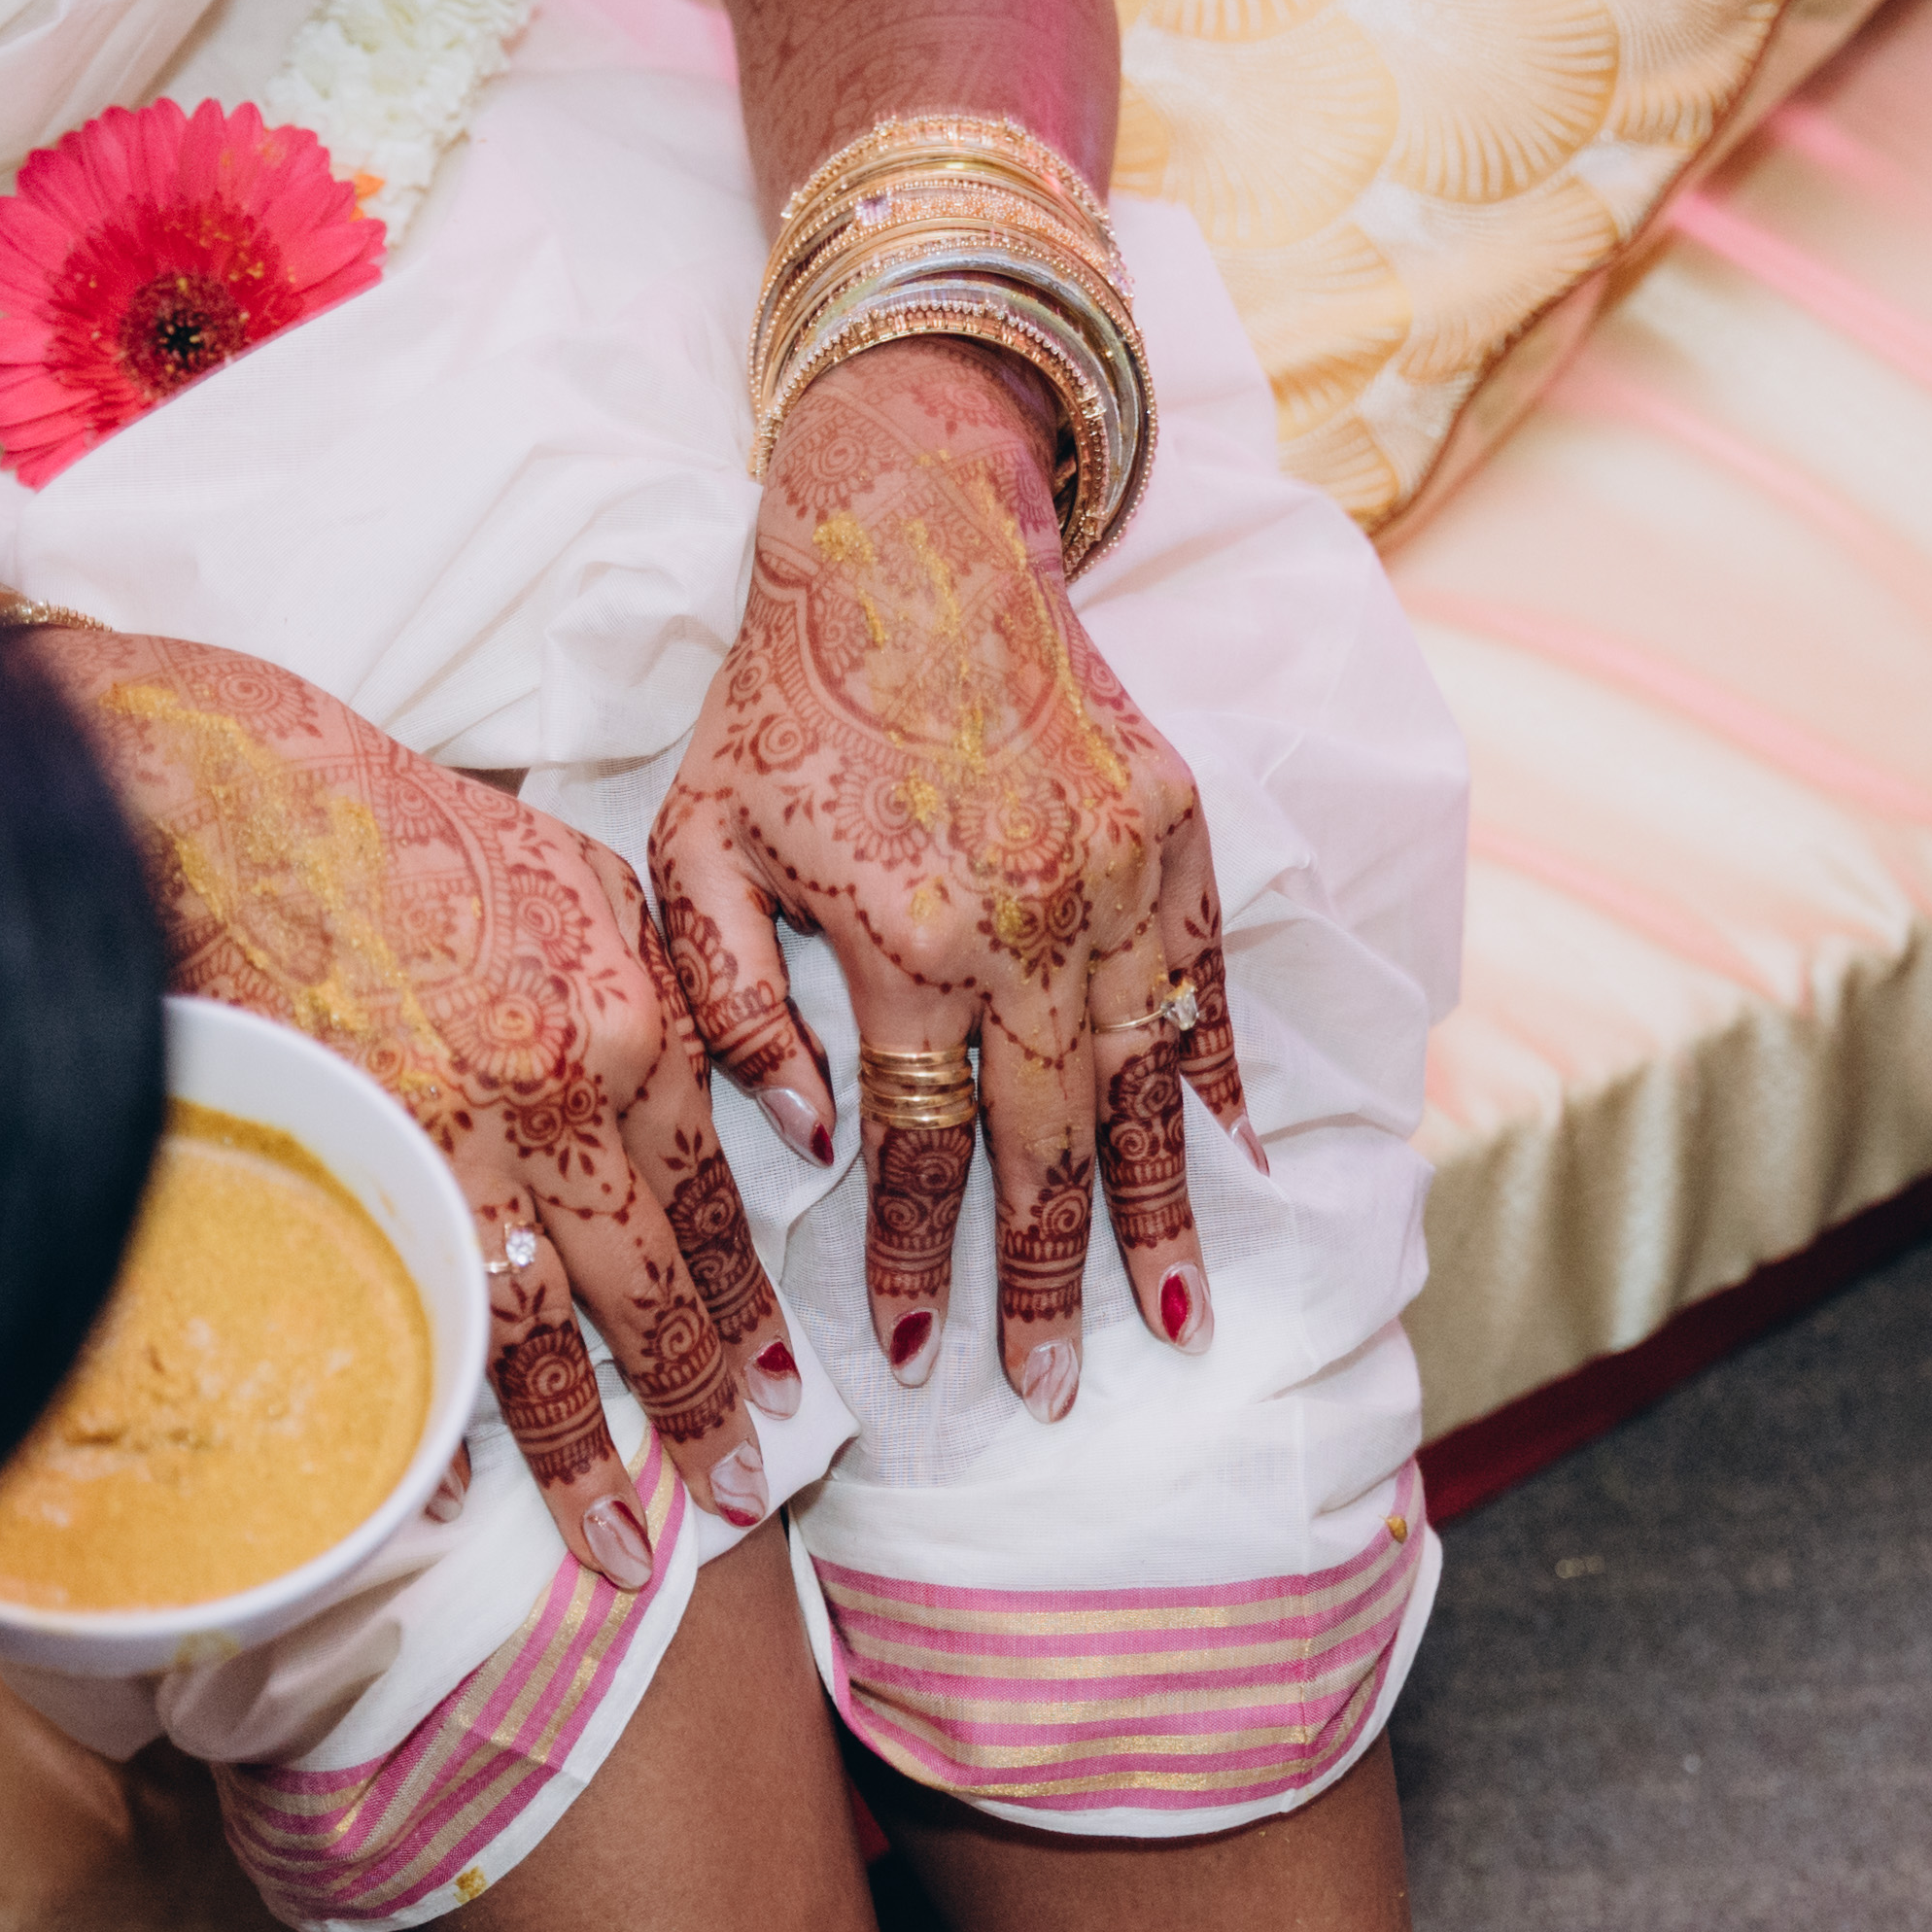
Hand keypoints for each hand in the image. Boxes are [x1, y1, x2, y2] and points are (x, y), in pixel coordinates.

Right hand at [34, 632, 799, 1592]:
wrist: (238, 793)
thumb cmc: (407, 830)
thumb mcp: (584, 874)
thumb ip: (683, 992)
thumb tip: (765, 1107)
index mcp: (629, 1017)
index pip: (711, 1202)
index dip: (746, 1310)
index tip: (779, 1392)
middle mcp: (557, 1089)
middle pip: (649, 1286)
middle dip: (700, 1408)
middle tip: (739, 1496)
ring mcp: (447, 1136)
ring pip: (541, 1330)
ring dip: (585, 1450)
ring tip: (624, 1543)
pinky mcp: (347, 1160)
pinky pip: (414, 1314)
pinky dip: (435, 1407)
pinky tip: (453, 1483)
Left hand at [649, 340, 1248, 1419]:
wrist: (909, 539)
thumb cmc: (781, 702)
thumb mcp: (697, 845)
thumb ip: (737, 1001)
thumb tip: (805, 1138)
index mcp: (907, 932)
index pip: (923, 1142)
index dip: (922, 1258)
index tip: (917, 1359)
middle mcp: (1031, 917)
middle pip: (1048, 1142)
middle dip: (1049, 1279)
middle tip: (1056, 1392)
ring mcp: (1121, 876)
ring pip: (1149, 1085)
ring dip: (1162, 1215)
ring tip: (1181, 1322)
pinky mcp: (1178, 833)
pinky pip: (1207, 990)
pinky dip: (1222, 1083)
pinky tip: (1235, 1168)